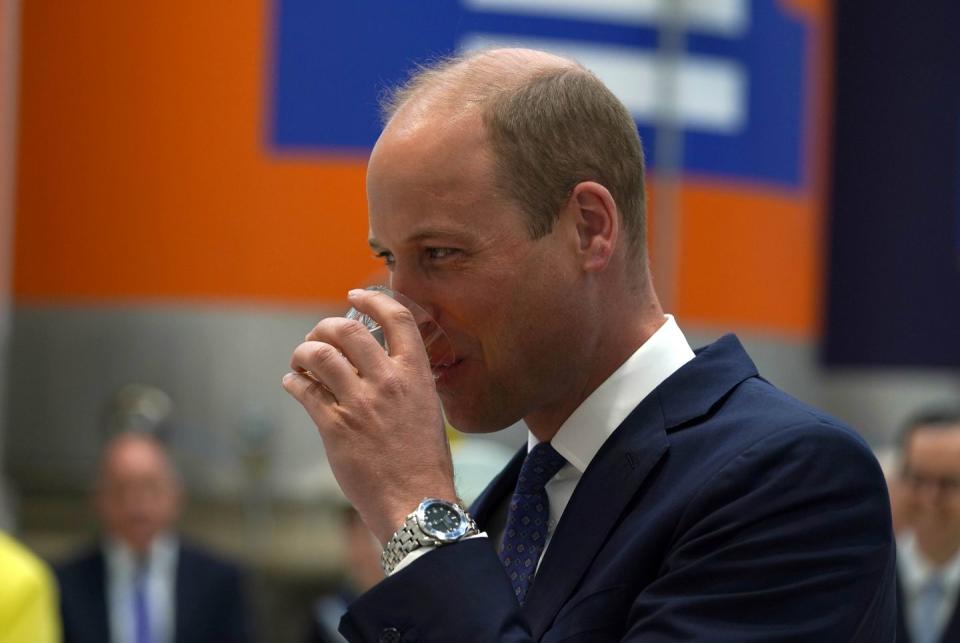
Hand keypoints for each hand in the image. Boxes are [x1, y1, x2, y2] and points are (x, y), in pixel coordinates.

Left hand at [283, 288, 457, 543]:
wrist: (416, 501)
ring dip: (303, 352)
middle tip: (318, 336)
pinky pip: (304, 390)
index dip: (373, 299)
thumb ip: (407, 382)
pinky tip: (294, 384)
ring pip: (319, 355)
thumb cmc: (424, 461)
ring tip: (302, 361)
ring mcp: (360, 404)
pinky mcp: (335, 427)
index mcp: (416, 374)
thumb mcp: (427, 409)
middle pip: (346, 330)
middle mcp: (388, 382)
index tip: (355, 295)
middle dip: (324, 327)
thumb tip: (381, 364)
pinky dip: (293, 381)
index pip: (397, 318)